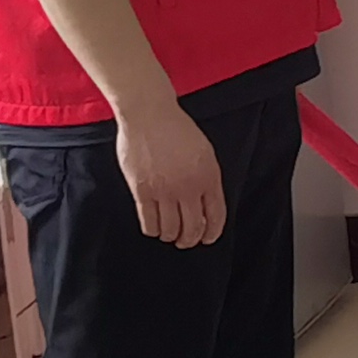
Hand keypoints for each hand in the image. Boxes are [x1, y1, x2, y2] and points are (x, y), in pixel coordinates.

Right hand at [118, 100, 225, 247]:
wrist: (150, 116)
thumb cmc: (177, 129)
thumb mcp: (205, 153)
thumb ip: (206, 178)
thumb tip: (204, 203)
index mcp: (209, 177)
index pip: (215, 215)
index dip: (212, 232)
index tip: (208, 238)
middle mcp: (188, 187)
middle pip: (192, 227)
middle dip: (190, 239)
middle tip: (186, 241)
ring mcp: (164, 191)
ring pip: (170, 229)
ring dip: (171, 237)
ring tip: (170, 235)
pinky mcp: (142, 191)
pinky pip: (149, 221)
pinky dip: (153, 230)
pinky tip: (154, 228)